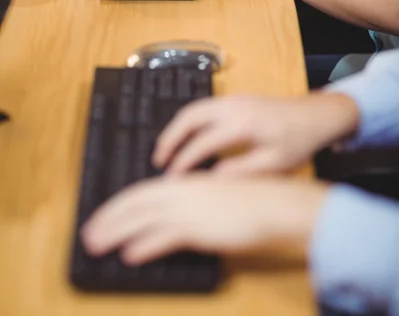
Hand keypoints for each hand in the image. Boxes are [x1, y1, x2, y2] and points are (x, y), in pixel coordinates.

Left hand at [81, 175, 327, 264]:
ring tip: (97, 245)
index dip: (116, 206)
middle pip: (134, 204)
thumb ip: (188, 206)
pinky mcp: (199, 228)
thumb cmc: (245, 200)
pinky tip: (131, 255)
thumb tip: (167, 221)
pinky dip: (146, 245)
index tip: (100, 216)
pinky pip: (165, 237)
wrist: (270, 202)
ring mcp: (188, 209)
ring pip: (142, 219)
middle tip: (87, 234)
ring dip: (116, 232)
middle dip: (108, 219)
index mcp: (181, 183)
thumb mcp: (210, 197)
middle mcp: (179, 192)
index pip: (139, 192)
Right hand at [153, 94, 359, 174]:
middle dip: (169, 138)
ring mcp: (232, 99)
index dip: (183, 162)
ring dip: (176, 127)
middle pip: (189, 117)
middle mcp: (232, 106)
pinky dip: (188, 121)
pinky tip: (185, 136)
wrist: (315, 115)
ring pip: (193, 108)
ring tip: (166, 149)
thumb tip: (210, 179)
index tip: (172, 178)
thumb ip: (240, 172)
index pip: (201, 143)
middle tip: (158, 160)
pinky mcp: (234, 99)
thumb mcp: (274, 164)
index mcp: (241, 124)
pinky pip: (203, 107)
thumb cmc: (298, 141)